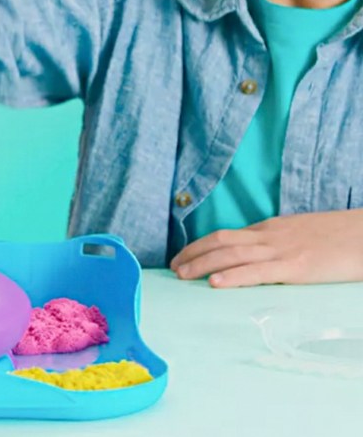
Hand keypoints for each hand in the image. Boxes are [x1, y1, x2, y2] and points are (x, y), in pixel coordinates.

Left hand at [170, 209, 362, 286]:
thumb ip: (279, 244)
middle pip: (221, 241)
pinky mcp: (297, 267)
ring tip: (182, 275)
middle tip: (172, 267)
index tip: (183, 256)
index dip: (201, 246)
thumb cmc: (341, 237)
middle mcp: (270, 236)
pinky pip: (258, 272)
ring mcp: (282, 250)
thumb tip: (259, 257)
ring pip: (232, 254)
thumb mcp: (303, 235)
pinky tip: (215, 284)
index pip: (227, 235)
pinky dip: (233, 277)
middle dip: (193, 254)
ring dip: (203, 264)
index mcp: (271, 229)